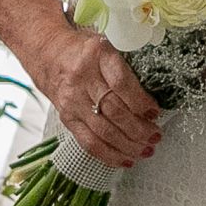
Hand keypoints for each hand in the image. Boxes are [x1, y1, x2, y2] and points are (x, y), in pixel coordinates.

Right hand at [22, 20, 161, 169]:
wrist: (50, 55)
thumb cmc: (85, 51)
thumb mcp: (108, 46)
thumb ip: (128, 69)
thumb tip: (152, 104)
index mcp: (96, 54)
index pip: (121, 83)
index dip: (141, 102)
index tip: (154, 112)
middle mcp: (82, 77)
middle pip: (114, 110)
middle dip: (139, 128)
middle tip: (155, 135)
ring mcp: (72, 100)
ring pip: (104, 130)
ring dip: (129, 145)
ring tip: (146, 150)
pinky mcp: (67, 118)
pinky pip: (89, 142)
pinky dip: (110, 155)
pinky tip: (127, 159)